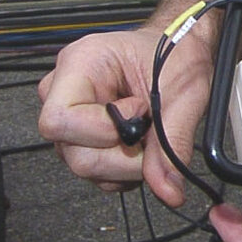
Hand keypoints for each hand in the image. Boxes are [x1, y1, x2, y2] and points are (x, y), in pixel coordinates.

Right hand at [38, 25, 214, 205]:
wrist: (177, 51)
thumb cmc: (172, 56)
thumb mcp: (182, 94)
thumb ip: (172, 142)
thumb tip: (166, 189)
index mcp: (79, 64)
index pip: (59, 120)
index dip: (103, 130)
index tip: (138, 113)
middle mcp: (64, 90)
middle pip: (73, 154)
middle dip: (122, 157)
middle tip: (149, 133)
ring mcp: (70, 118)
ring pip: (84, 167)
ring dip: (126, 165)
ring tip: (146, 135)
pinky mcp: (80, 138)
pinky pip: (96, 173)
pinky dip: (124, 169)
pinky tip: (138, 144)